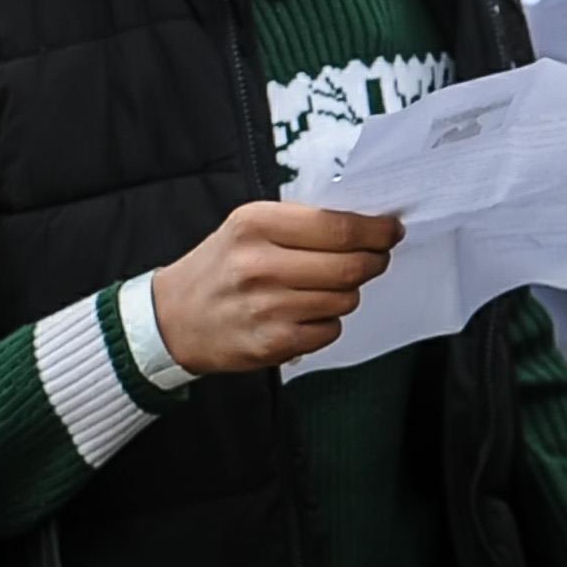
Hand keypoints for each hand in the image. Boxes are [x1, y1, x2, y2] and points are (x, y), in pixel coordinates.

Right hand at [151, 202, 402, 373]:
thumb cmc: (222, 266)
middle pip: (350, 266)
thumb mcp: (249, 227)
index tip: (392, 231)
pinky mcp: (272, 343)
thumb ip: (303, 224)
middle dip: (374, 261)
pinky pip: (329, 330)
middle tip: (376, 258)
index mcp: (256, 225)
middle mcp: (259, 265)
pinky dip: (327, 323)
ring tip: (324, 287)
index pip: (338, 227)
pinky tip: (304, 314)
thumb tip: (368, 226)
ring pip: (345, 300)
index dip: (376, 231)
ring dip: (346, 293)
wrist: (174, 317)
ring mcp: (266, 307)